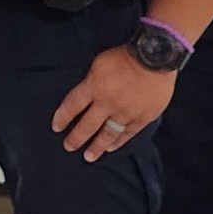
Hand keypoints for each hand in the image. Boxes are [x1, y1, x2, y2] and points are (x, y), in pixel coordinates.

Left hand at [51, 45, 176, 162]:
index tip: (56, 128)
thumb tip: (86, 94)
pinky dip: (118, 142)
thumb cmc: (125, 56)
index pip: (72, 105)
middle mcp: (107, 103)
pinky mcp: (142, 118)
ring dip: (97, 146)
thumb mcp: (99, 63)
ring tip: (88, 157)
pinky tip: (110, 148)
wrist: (155, 58)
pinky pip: (127, 134)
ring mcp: (125, 113)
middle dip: (76, 138)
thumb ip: (91, 81)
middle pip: (87, 125)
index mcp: (94, 87)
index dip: (62, 118)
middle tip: (68, 147)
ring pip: (107, 134)